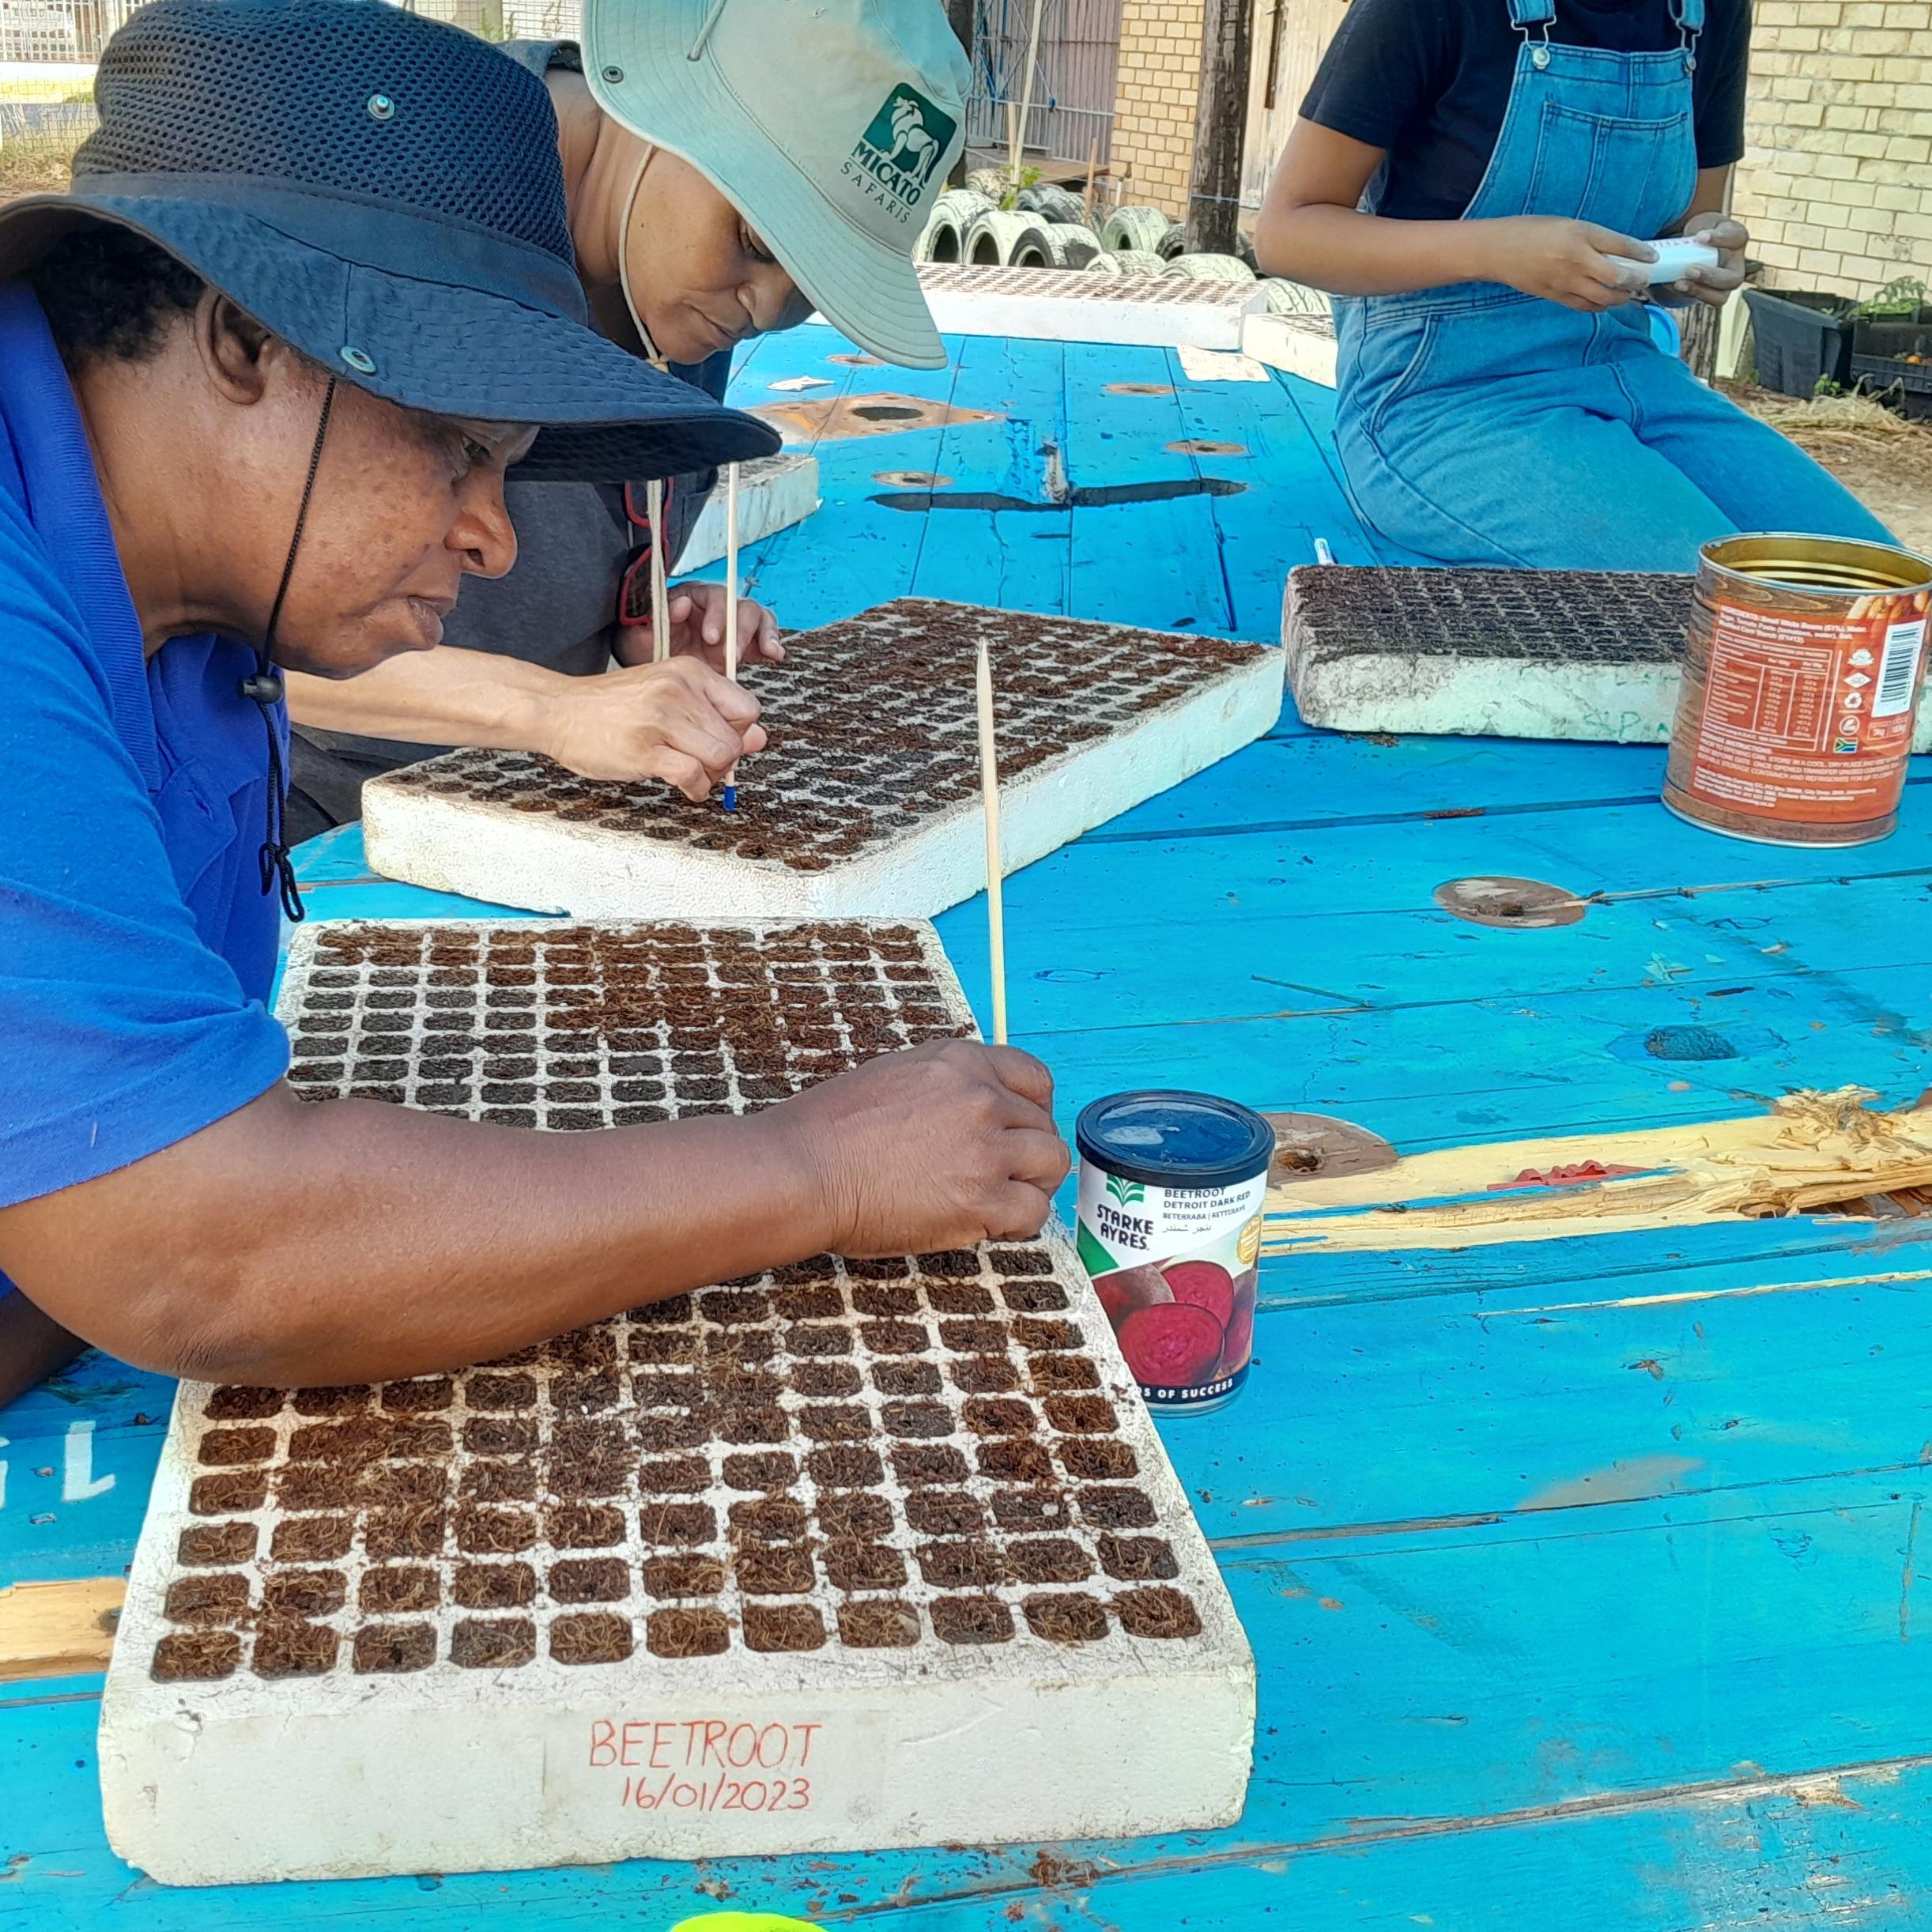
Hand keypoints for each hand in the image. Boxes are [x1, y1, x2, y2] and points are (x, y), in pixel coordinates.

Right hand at [540, 656, 765, 798]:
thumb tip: (759, 738)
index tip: (715, 739)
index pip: (747, 709)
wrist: (559, 709)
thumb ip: (713, 714)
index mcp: (689, 672)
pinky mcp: (645, 750)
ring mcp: (661, 720)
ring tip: (688, 772)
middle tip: (700, 762)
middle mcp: (679, 690)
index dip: (738, 732)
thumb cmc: (612, 706)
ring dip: (710, 776)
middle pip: (735, 739)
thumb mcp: (667, 695)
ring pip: (720, 758)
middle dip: (724, 760)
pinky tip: (682, 785)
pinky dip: (695, 789)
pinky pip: (693, 777)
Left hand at [617, 579, 782, 673]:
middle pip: (742, 606)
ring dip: (764, 634)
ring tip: (767, 651)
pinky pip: (765, 639)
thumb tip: (683, 604)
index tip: (710, 638)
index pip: (714, 596)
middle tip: (731, 655)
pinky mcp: (744, 645)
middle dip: (740, 630)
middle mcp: (719, 607)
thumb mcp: (643, 630)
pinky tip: (775, 655)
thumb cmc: (646, 642)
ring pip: (759, 618)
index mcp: (695, 596)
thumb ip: (660, 616)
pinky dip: (773, 645)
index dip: (717, 615)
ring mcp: (733, 626)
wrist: (654, 665)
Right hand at [768, 1040, 1070, 1255]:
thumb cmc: (830, 1129)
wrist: (804, 1169)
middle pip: (1044, 1125)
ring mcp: (986, 1149)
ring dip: (1033, 1184)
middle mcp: (982, 1099)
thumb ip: (945, 1084)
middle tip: (1005, 1175)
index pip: (1034, 1078)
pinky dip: (1019, 1222)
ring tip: (1002, 1201)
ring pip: (1050, 1164)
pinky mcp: (981, 1200)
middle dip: (1029, 1152)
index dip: (1035, 1109)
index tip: (1022, 1129)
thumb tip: (972, 1104)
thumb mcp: (895, 1075)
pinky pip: (1034, 1211)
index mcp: (961, 1062)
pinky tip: (990, 1224)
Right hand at [1476, 216, 1654, 311]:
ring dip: (1620, 297)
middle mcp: (1576, 259)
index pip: (1620, 246)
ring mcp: (1566, 281)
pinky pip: (1585, 306)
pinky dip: (1599, 306)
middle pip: (1617, 277)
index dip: (1641, 253)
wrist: (1499, 251)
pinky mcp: (1556, 296)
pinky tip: (1605, 301)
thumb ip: (1592, 238)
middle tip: (1644, 280)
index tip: (1652, 258)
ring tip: (1628, 293)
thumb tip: (1618, 252)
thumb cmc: (1532, 232)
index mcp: (1580, 234)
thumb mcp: (1568, 224)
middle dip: (1635, 281)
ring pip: (1603, 297)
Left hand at [1673, 211, 1748, 308]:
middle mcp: (1736, 263)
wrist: (1689, 251)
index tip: (1700, 237)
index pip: (1736, 237)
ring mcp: (1726, 282)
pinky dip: (1690, 296)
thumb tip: (1675, 243)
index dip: (1720, 238)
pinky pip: (1707, 302)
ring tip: (1679, 284)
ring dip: (1700, 292)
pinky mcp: (1714, 295)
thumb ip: (1696, 229)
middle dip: (1710, 276)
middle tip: (1689, 270)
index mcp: (1736, 238)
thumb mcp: (1699, 223)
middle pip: (1734, 277)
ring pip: (1722, 296)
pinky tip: (1675, 288)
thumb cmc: (1698, 233)